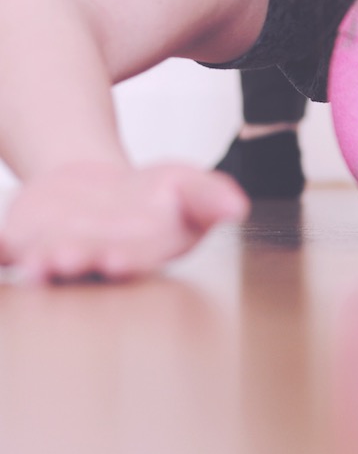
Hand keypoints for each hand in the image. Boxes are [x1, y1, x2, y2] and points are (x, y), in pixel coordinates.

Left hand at [0, 162, 248, 281]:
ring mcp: (56, 253)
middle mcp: (97, 261)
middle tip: (64, 260)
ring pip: (45, 264)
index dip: (127, 262)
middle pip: (86, 265)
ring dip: (39, 266)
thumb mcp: (189, 187)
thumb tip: (238, 208)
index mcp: (143, 252)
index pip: (136, 260)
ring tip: (36, 262)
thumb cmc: (154, 198)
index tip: (116, 261)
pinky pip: (4, 252)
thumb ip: (212, 198)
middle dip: (76, 263)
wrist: (102, 191)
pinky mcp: (22, 243)